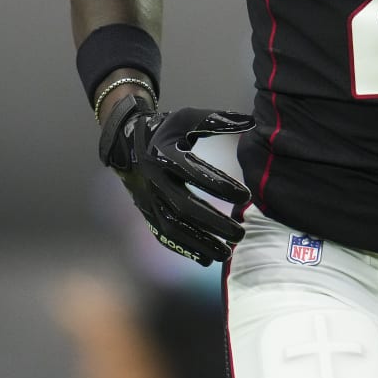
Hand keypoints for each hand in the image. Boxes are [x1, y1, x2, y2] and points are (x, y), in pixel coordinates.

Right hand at [103, 100, 253, 264]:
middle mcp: (155, 180)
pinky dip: (185, 249)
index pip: (194, 173)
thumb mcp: (187, 119)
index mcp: (165, 154)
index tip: (246, 196)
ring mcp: (149, 200)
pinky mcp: (147, 214)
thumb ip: (217, 120)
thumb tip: (250, 122)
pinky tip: (207, 259)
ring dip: (200, 243)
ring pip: (173, 227)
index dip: (220, 185)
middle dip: (213, 223)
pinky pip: (164, 236)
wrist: (127, 145)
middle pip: (184, 207)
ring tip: (227, 253)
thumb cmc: (165, 131)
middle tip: (240, 232)